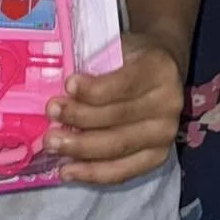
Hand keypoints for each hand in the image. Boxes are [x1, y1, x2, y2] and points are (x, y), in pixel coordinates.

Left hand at [44, 32, 184, 185]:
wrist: (164, 71)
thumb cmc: (132, 57)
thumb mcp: (119, 46)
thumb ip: (97, 65)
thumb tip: (62, 91)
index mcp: (159, 69)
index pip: (124, 84)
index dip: (94, 89)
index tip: (67, 85)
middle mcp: (168, 104)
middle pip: (118, 118)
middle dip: (79, 118)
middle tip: (51, 114)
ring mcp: (165, 135)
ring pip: (117, 147)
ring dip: (80, 149)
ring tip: (52, 144)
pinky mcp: (157, 157)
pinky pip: (122, 171)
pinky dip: (92, 173)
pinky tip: (67, 171)